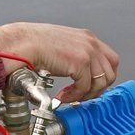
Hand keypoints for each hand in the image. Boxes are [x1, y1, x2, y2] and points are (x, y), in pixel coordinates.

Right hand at [0, 22, 119, 101]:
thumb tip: (78, 73)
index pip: (110, 60)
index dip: (102, 76)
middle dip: (98, 88)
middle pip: (111, 72)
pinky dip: (74, 96)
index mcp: (87, 37)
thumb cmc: (33, 44)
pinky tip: (62, 95)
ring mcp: (88, 52)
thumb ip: (74, 56)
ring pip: (100, 83)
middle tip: (82, 95)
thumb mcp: (62, 46)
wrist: (24, 42)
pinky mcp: (81, 63)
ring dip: (85, 94)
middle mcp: (91, 43)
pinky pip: (85, 87)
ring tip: (69, 97)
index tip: (90, 86)